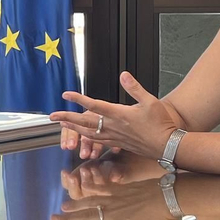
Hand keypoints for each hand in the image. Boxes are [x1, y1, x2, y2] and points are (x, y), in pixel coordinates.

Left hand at [51, 73, 187, 160]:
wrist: (167, 144)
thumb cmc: (161, 123)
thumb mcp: (150, 101)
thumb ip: (134, 87)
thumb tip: (123, 74)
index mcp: (119, 114)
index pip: (94, 105)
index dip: (78, 99)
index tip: (66, 94)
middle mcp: (113, 126)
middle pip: (84, 122)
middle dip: (67, 117)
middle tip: (51, 116)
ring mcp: (114, 137)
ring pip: (88, 133)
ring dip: (73, 128)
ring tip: (62, 125)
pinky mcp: (118, 144)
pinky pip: (97, 141)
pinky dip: (86, 138)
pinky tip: (82, 137)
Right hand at [55, 166, 178, 219]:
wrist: (168, 197)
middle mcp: (111, 213)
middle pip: (86, 217)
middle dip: (69, 219)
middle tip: (53, 219)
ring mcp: (114, 198)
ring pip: (90, 201)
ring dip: (76, 204)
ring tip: (63, 206)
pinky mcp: (119, 188)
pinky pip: (101, 186)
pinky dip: (90, 185)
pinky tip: (81, 184)